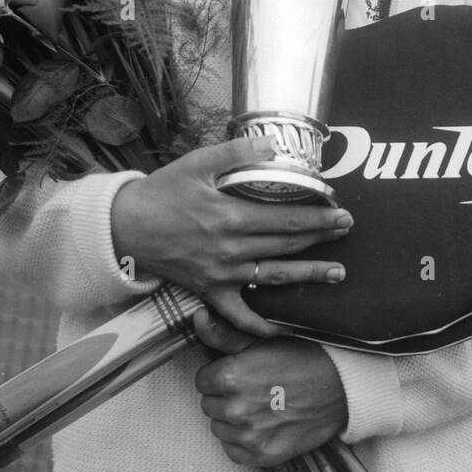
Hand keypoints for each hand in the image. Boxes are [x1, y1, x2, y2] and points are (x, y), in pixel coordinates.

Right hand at [111, 137, 351, 337]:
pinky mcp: (209, 292)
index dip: (317, 216)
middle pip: (286, 245)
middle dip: (321, 238)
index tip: (339, 210)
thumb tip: (273, 145)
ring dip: (308, 275)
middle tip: (347, 230)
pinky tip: (285, 326)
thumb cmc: (162, 192)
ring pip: (273, 278)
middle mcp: (229, 250)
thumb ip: (236, 152)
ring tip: (337, 274)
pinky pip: (239, 316)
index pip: (285, 218)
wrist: (125, 228)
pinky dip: (262, 326)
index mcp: (229, 216)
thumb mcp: (197, 163)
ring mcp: (221, 275)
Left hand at [193, 311, 347, 467]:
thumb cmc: (301, 358)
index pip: (202, 380)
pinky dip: (242, 440)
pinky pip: (233, 450)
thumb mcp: (260, 341)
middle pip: (209, 404)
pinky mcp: (261, 455)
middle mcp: (235, 408)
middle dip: (224, 396)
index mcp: (230, 376)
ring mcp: (248, 435)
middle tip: (252, 388)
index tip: (238, 373)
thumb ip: (223, 334)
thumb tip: (197, 317)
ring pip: (219, 427)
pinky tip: (261, 425)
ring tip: (259, 405)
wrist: (339, 387)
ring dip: (232, 419)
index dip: (219, 375)